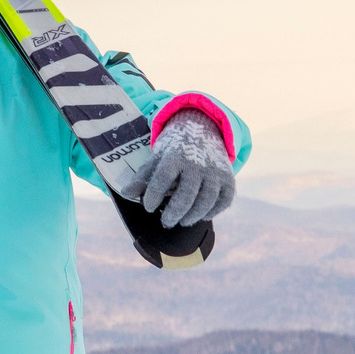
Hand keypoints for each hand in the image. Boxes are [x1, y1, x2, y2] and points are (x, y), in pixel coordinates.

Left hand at [140, 109, 234, 228]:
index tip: (148, 207)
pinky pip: (224, 201)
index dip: (153, 195)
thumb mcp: (157, 158)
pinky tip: (201, 216)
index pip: (162, 179)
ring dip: (193, 216)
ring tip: (183, 221)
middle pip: (186, 194)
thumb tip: (126, 193)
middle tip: (166, 222)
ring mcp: (215, 171)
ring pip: (206, 200)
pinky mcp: (228, 179)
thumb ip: (143, 176)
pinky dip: (213, 211)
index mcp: (176, 156)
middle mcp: (197, 163)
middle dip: (174, 213)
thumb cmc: (175, 150)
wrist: (203, 131)